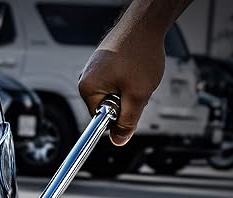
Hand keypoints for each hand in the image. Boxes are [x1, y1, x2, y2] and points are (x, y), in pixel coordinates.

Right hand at [79, 24, 165, 145]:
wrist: (146, 22)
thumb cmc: (140, 51)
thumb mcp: (137, 96)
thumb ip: (127, 122)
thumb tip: (119, 141)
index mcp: (87, 89)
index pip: (100, 119)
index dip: (118, 117)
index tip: (129, 108)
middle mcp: (86, 78)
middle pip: (106, 106)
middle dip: (124, 102)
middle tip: (137, 88)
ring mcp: (94, 68)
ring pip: (113, 92)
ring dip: (128, 89)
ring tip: (137, 74)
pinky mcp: (104, 61)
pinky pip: (115, 79)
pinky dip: (128, 77)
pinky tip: (135, 66)